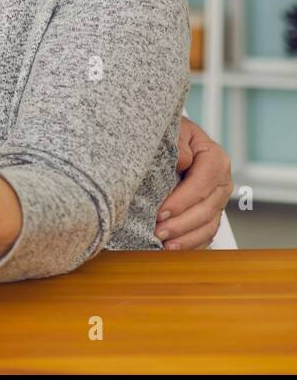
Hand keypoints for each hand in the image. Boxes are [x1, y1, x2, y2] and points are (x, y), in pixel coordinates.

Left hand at [156, 116, 233, 249]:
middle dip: (182, 224)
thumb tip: (182, 161)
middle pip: (206, 209)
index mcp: (215, 159)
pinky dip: (192, 244)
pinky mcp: (210, 213)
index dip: (182, 201)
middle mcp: (221, 182)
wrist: (173, 139)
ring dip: (187, 238)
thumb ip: (179, 144)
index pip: (201, 185)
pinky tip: (175, 249)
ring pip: (208, 225)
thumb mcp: (175, 129)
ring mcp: (217, 200)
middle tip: (158, 232)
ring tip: (165, 246)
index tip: (162, 212)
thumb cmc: (171, 134)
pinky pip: (206, 234)